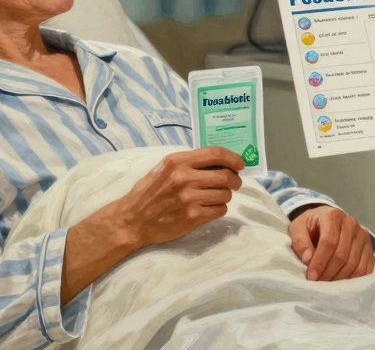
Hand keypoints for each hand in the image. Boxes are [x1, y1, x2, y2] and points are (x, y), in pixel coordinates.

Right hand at [110, 147, 243, 248]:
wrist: (133, 219)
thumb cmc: (150, 191)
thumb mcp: (165, 168)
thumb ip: (189, 162)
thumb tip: (220, 161)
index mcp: (178, 161)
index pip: (215, 154)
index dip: (233, 158)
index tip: (241, 164)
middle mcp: (185, 178)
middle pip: (226, 176)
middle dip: (235, 180)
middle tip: (234, 183)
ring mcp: (189, 198)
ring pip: (225, 194)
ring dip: (225, 195)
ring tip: (215, 196)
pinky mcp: (192, 217)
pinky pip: (220, 210)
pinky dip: (219, 208)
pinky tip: (209, 208)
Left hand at [288, 205, 374, 281]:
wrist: (325, 220)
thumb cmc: (310, 226)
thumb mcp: (297, 228)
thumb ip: (300, 242)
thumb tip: (307, 259)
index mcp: (333, 215)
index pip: (329, 241)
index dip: (320, 261)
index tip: (311, 276)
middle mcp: (351, 223)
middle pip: (342, 254)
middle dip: (328, 272)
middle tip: (317, 283)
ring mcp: (362, 235)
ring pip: (354, 263)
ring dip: (339, 278)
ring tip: (327, 284)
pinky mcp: (369, 247)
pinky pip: (365, 268)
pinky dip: (353, 279)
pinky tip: (341, 283)